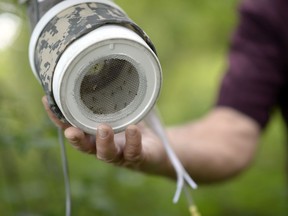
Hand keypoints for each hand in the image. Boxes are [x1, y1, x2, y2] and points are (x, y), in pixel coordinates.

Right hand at [42, 96, 170, 174]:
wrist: (155, 148)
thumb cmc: (132, 126)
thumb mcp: (121, 109)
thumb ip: (111, 94)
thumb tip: (103, 63)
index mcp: (95, 134)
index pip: (73, 127)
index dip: (59, 118)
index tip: (48, 101)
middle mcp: (103, 146)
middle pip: (85, 146)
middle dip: (76, 139)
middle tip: (71, 131)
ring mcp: (120, 154)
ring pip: (107, 154)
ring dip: (104, 142)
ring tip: (103, 128)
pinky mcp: (137, 158)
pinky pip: (134, 152)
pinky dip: (133, 141)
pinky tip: (133, 128)